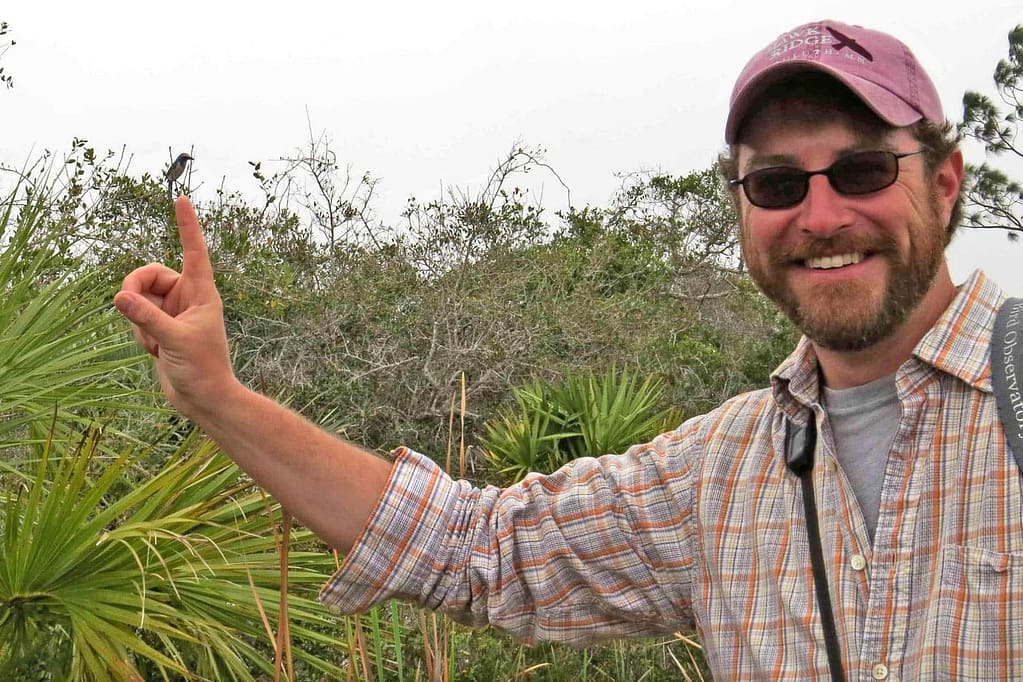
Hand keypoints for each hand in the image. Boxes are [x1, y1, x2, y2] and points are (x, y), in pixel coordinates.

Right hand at [114, 196, 236, 418]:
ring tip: (157, 344)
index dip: (187, 226)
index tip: (182, 199)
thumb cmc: (202, 369)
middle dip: (135, 290)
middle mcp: (188, 298)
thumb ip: (146, 318)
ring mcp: (172, 313)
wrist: (203, 399)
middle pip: (149, 275)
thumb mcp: (174, 341)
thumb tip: (119, 296)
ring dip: (139, 321)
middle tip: (126, 305)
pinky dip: (140, 335)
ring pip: (139, 299)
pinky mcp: (161, 328)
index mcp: (202, 293)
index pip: (194, 251)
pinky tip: (155, 352)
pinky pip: (138, 319)